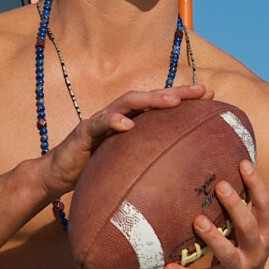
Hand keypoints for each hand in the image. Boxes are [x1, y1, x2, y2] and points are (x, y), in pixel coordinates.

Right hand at [41, 84, 212, 199]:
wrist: (58, 175)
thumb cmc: (95, 170)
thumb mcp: (126, 165)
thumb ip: (146, 161)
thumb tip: (178, 172)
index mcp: (130, 121)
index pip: (159, 105)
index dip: (183, 98)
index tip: (210, 95)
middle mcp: (117, 115)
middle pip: (148, 96)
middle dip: (175, 93)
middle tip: (199, 92)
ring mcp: (100, 120)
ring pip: (127, 102)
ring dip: (150, 100)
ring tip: (171, 102)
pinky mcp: (84, 132)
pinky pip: (99, 123)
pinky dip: (114, 121)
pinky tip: (128, 125)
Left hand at [163, 159, 268, 268]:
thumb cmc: (240, 255)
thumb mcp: (247, 235)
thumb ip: (239, 212)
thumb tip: (221, 172)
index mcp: (263, 234)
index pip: (264, 206)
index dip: (256, 185)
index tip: (243, 163)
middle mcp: (256, 252)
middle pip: (248, 226)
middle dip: (236, 206)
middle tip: (219, 185)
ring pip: (228, 254)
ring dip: (213, 238)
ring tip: (197, 220)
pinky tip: (168, 267)